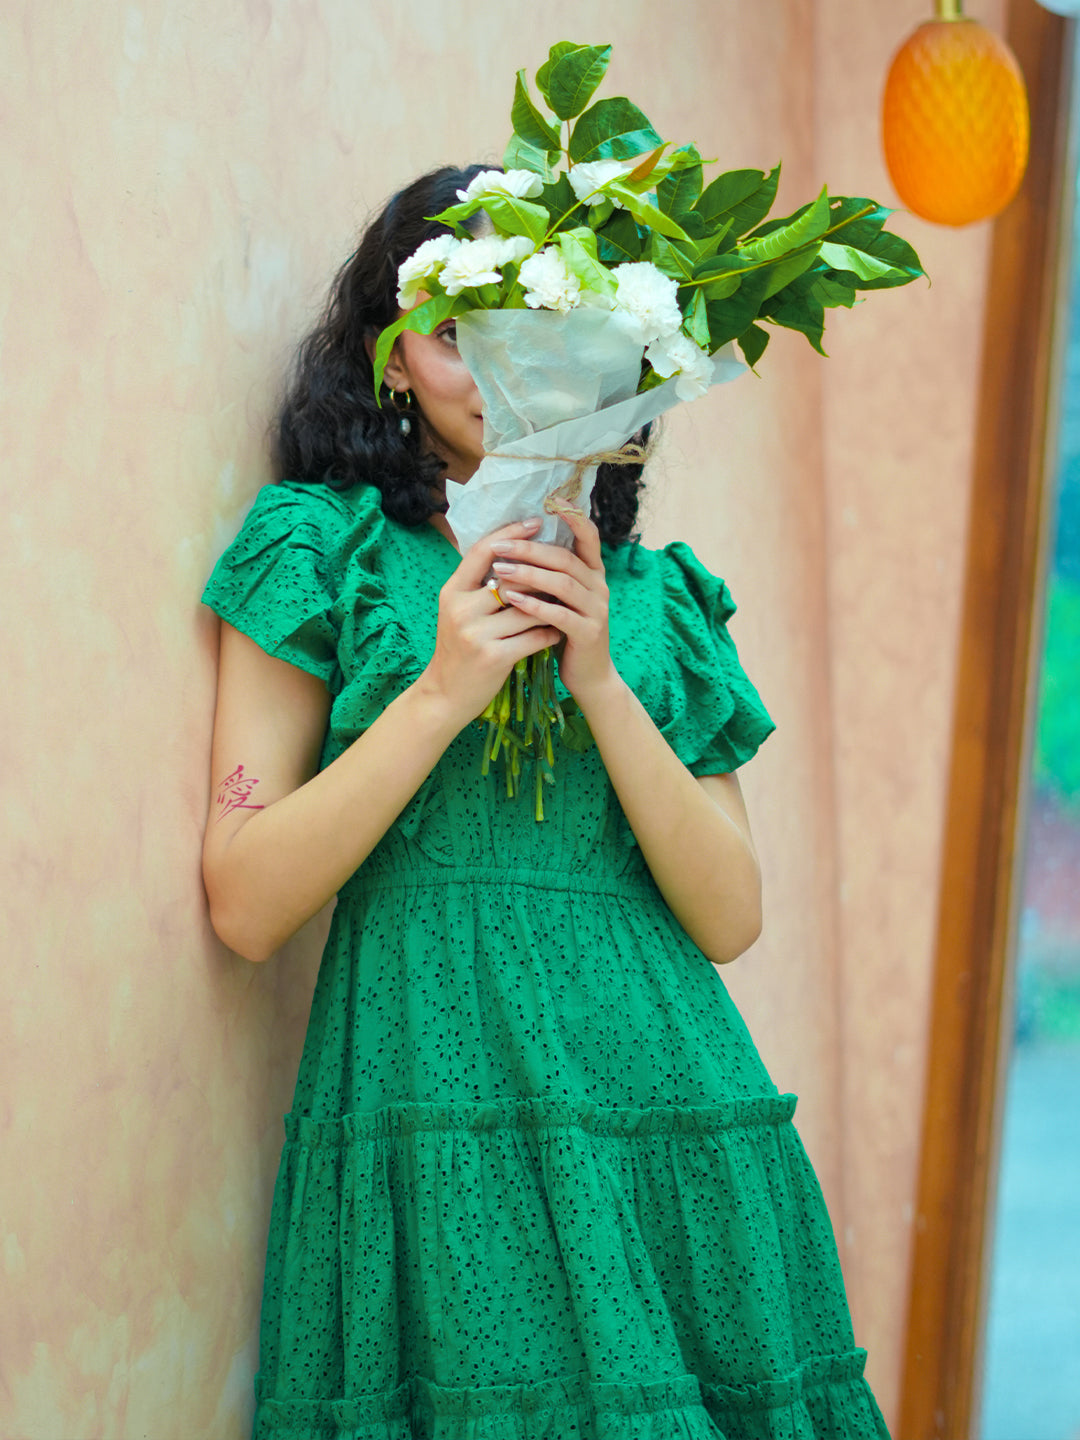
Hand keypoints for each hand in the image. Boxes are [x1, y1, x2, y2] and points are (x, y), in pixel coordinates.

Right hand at [419, 517, 561, 726]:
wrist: (446, 696)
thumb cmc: (459, 650)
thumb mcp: (458, 612)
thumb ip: (479, 585)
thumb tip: (513, 552)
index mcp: (452, 592)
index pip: (483, 552)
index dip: (511, 534)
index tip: (537, 522)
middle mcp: (461, 609)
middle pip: (513, 579)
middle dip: (540, 577)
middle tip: (563, 572)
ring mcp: (476, 634)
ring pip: (529, 609)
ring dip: (550, 607)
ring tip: (564, 604)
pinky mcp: (494, 657)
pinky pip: (534, 637)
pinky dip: (549, 634)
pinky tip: (556, 633)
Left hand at [488, 505, 620, 705]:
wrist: (588, 676)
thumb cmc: (564, 631)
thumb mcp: (560, 597)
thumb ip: (549, 572)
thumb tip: (514, 541)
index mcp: (592, 573)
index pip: (589, 537)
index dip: (573, 517)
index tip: (552, 500)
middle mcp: (599, 587)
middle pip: (565, 558)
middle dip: (530, 548)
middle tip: (500, 545)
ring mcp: (597, 610)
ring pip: (563, 583)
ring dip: (530, 574)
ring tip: (500, 570)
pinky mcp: (589, 633)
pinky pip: (561, 614)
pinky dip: (536, 605)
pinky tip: (514, 600)